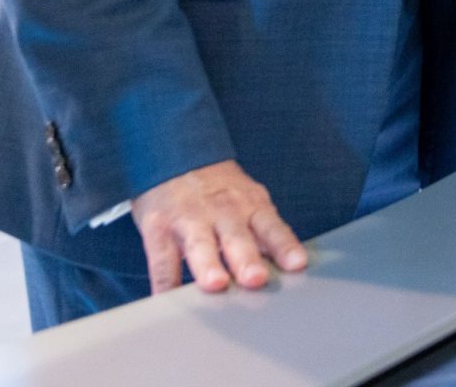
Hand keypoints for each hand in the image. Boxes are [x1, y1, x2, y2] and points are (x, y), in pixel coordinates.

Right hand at [129, 159, 307, 295]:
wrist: (176, 155)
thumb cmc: (219, 190)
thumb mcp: (248, 200)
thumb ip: (264, 234)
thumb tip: (290, 270)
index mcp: (250, 206)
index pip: (271, 227)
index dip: (285, 245)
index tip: (297, 264)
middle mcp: (222, 212)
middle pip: (237, 237)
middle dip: (248, 258)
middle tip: (256, 279)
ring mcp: (189, 220)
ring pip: (199, 244)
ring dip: (208, 265)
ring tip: (216, 284)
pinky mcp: (158, 228)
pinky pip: (161, 259)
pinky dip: (164, 282)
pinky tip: (169, 300)